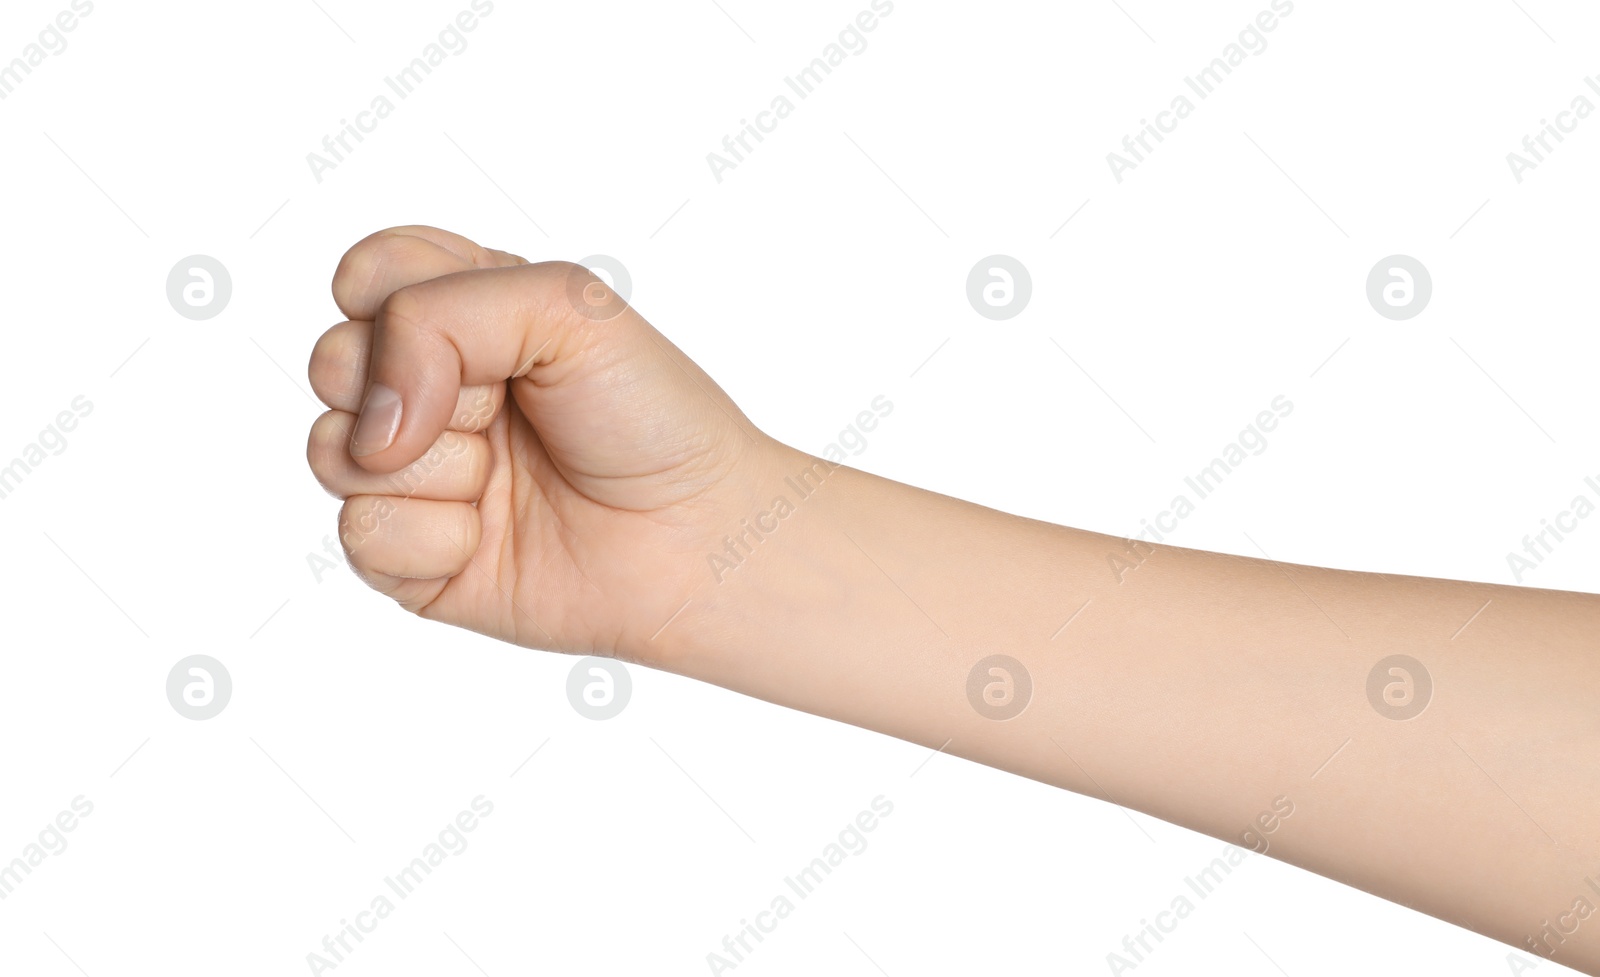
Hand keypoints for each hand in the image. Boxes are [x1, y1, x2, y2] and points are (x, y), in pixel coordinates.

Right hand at [305, 226, 783, 666]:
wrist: (694, 534)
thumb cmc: (649, 414)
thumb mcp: (565, 307)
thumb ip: (440, 312)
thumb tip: (372, 416)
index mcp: (461, 316)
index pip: (367, 275)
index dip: (402, 301)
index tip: (488, 334)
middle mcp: (426, 391)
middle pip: (331, 361)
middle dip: (421, 386)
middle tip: (509, 409)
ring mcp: (413, 476)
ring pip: (332, 453)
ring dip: (432, 466)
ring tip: (502, 478)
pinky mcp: (411, 559)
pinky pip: (362, 534)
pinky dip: (435, 538)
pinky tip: (491, 539)